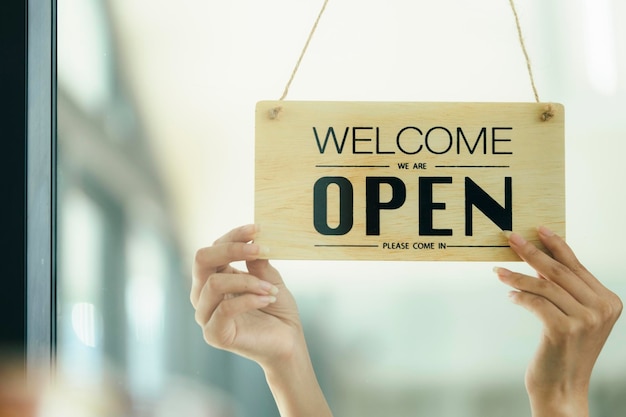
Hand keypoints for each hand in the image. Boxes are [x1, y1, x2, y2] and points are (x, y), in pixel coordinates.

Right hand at [191, 225, 333, 416]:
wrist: (287, 342)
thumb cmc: (277, 310)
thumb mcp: (270, 278)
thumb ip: (257, 262)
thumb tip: (252, 242)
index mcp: (214, 278)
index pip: (213, 248)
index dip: (234, 236)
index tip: (258, 229)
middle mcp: (203, 294)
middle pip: (201, 259)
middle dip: (232, 249)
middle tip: (260, 248)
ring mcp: (206, 315)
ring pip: (213, 284)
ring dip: (247, 280)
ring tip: (270, 287)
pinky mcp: (214, 334)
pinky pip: (224, 309)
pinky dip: (249, 299)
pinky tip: (267, 298)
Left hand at [495, 226, 621, 416]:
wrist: (562, 388)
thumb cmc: (563, 350)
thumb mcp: (571, 316)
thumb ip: (562, 289)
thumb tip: (539, 259)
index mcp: (608, 301)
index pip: (577, 266)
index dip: (556, 245)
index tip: (539, 229)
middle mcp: (602, 309)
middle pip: (559, 271)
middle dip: (532, 251)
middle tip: (510, 237)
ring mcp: (585, 320)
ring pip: (543, 285)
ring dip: (517, 275)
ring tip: (498, 271)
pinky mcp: (564, 329)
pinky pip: (534, 302)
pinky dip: (518, 296)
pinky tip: (510, 296)